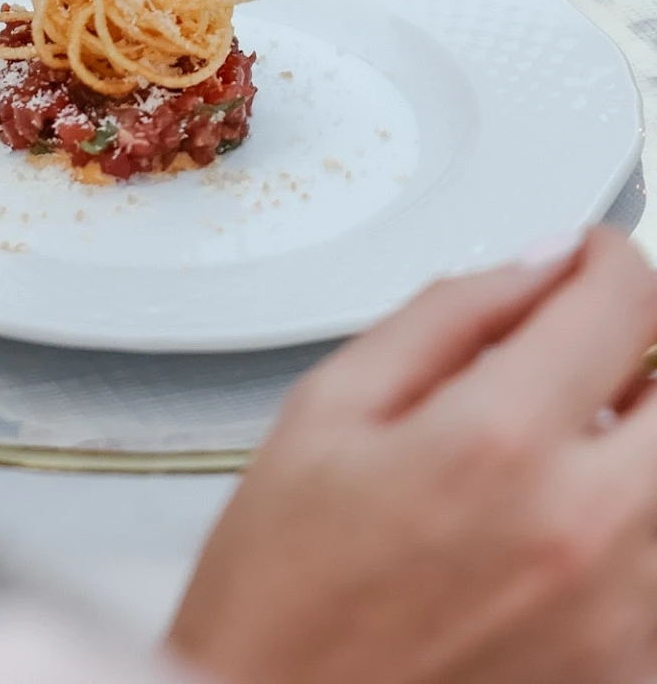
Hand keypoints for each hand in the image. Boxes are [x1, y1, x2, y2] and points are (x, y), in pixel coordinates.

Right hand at [171, 229, 656, 683]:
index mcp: (496, 442)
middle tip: (580, 353)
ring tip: (545, 459)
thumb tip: (536, 267)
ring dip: (631, 446)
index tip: (589, 259)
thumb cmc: (282, 593)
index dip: (608, 260)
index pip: (622, 304)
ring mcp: (617, 616)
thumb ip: (445, 317)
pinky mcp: (624, 674)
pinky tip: (544, 540)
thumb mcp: (328, 409)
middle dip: (634, 349)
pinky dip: (621, 533)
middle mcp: (580, 530)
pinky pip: (656, 566)